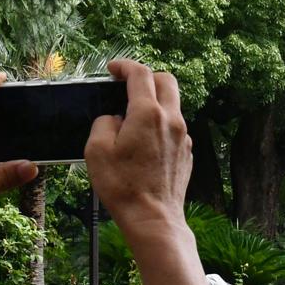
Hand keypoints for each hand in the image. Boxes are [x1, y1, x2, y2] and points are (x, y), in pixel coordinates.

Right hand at [86, 59, 192, 244]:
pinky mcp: (187, 152)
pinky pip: (175, 127)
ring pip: (173, 104)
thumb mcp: (96, 151)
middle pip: (166, 80)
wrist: (153, 219)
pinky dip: (161, 123)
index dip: (125, 66)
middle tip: (128, 85)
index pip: (140, 74)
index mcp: (148, 113)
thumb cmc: (123, 186)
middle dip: (147, 76)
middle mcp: (171, 119)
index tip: (113, 69)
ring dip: (155, 101)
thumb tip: (114, 118)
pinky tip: (145, 141)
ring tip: (133, 117)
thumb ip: (103, 123)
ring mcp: (183, 136)